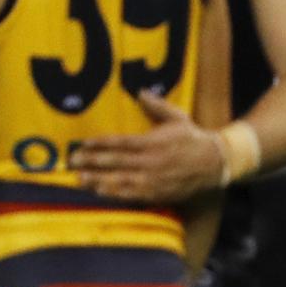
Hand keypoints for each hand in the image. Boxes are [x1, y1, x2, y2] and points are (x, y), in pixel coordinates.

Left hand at [71, 91, 223, 203]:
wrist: (214, 163)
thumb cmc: (192, 138)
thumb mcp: (177, 117)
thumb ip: (157, 106)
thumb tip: (141, 92)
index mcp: (153, 142)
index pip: (120, 142)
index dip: (100, 144)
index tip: (83, 144)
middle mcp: (150, 161)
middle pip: (115, 162)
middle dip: (92, 162)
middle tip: (72, 161)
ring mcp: (152, 179)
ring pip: (119, 180)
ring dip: (97, 179)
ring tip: (79, 178)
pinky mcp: (156, 193)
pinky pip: (131, 194)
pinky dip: (113, 193)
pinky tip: (99, 191)